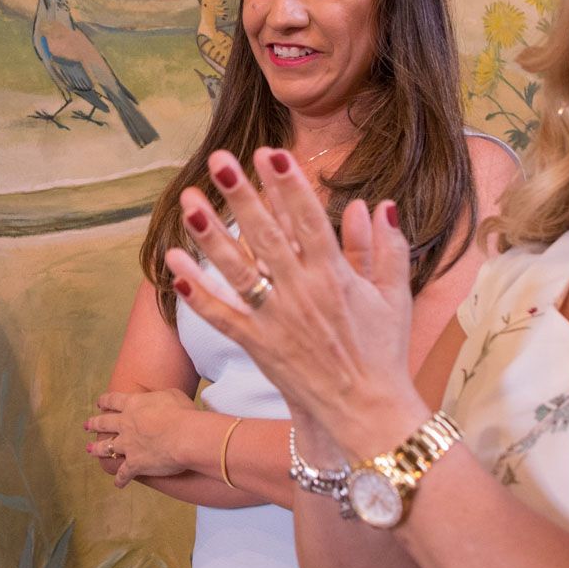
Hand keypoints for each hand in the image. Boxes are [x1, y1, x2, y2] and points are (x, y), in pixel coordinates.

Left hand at [84, 388, 199, 486]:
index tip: (99, 403)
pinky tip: (118, 484)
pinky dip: (120, 479)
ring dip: (97, 448)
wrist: (184, 437)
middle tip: (86, 426)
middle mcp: (126, 424)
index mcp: (134, 404)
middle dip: (94, 424)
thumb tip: (161, 399)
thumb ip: (161, 396)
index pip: (114, 400)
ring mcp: (128, 444)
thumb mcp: (172, 394)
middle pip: (104, 423)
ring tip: (89, 449)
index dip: (105, 401)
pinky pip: (123, 473)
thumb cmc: (182, 413)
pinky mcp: (134, 464)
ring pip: (107, 447)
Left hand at [165, 148, 428, 459]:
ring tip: (189, 201)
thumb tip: (378, 204)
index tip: (271, 154)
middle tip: (220, 160)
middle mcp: (303, 294)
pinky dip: (198, 293)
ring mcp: (276, 321)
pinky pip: (221, 317)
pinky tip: (175, 265)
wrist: (367, 413)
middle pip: (267, 236)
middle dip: (243, 195)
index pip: (310, 220)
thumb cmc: (383, 352)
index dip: (289, 186)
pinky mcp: (258, 347)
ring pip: (238, 271)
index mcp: (336, 277)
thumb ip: (384, 247)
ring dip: (211, 235)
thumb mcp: (394, 296)